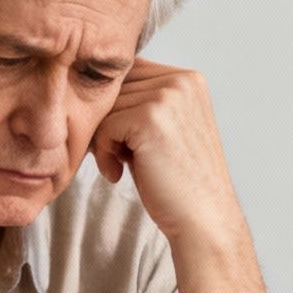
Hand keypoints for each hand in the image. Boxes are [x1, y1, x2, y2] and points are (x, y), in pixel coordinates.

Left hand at [90, 59, 243, 244]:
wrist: (202, 219)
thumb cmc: (177, 181)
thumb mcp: (166, 129)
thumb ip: (141, 102)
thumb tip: (90, 89)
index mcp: (188, 79)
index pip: (129, 73)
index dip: (116, 107)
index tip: (122, 142)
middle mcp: (182, 81)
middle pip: (115, 87)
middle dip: (108, 122)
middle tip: (117, 156)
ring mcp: (168, 96)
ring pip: (106, 106)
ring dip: (103, 139)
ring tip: (119, 165)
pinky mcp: (151, 118)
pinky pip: (104, 125)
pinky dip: (102, 153)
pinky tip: (117, 173)